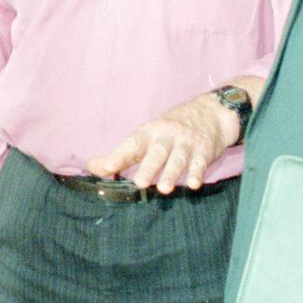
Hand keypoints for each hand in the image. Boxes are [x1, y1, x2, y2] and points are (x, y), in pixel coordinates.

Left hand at [86, 92, 239, 192]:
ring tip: (164, 189)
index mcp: (149, 132)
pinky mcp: (204, 151)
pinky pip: (200, 163)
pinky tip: (194, 184)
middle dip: (148, 167)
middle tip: (140, 183)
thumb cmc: (170, 129)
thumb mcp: (146, 136)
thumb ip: (122, 155)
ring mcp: (186, 143)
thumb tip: (91, 168)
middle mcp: (167, 136)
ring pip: (178, 159)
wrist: (211, 112)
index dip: (119, 155)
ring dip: (171, 174)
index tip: (106, 167)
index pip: (132, 144)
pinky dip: (197, 173)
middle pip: (156, 152)